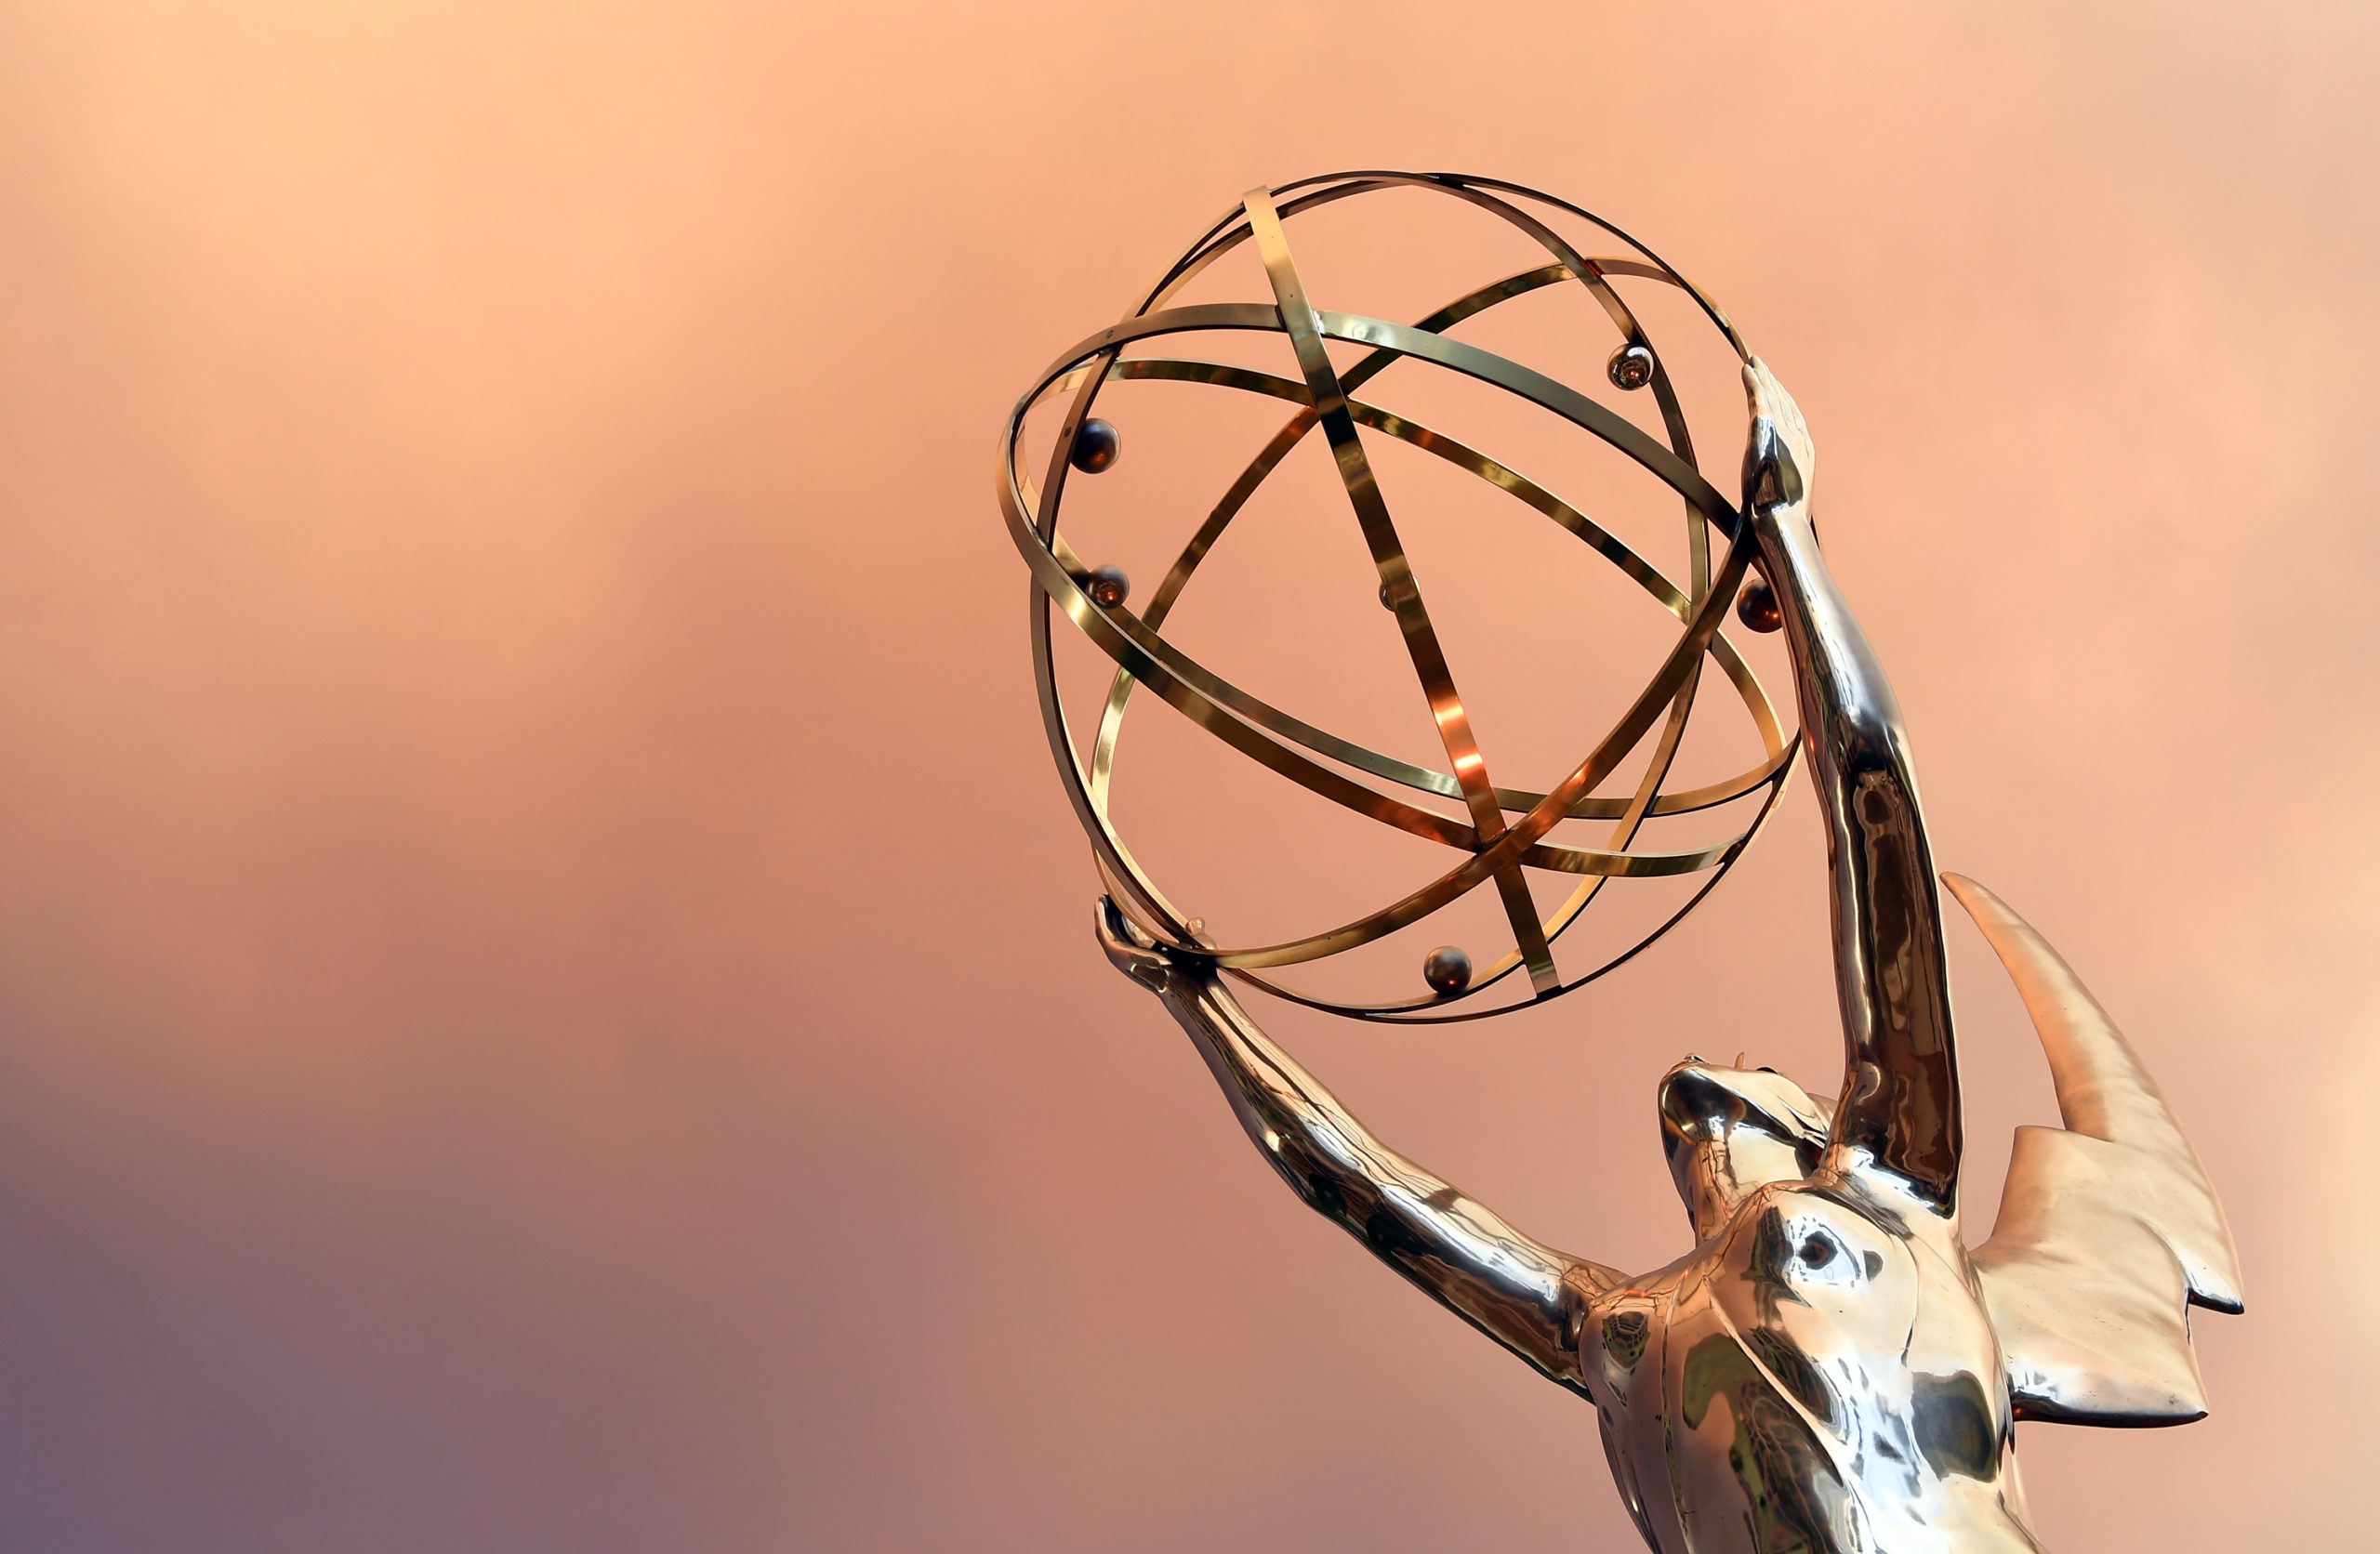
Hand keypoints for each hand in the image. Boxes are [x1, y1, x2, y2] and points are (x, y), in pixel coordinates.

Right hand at [1094, 895, 1194, 992]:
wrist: (1193, 981)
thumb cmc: (1198, 968)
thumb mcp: (1198, 943)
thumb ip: (1195, 932)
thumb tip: (1196, 921)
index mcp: (1153, 953)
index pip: (1134, 932)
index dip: (1127, 916)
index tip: (1122, 900)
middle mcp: (1138, 956)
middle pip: (1120, 930)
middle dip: (1113, 913)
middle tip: (1108, 895)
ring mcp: (1128, 958)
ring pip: (1109, 932)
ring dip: (1103, 915)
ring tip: (1101, 897)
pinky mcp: (1120, 956)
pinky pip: (1104, 935)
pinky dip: (1100, 919)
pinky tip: (1099, 904)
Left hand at [1741, 356, 1814, 515]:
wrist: (1782, 522)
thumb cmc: (1781, 520)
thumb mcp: (1783, 498)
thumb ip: (1779, 486)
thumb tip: (1772, 500)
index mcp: (1803, 452)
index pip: (1793, 418)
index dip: (1783, 401)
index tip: (1773, 388)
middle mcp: (1798, 438)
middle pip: (1785, 402)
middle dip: (1773, 382)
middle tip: (1762, 366)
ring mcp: (1784, 433)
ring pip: (1773, 396)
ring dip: (1763, 377)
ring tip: (1753, 363)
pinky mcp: (1767, 430)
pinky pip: (1759, 399)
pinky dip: (1753, 382)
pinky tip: (1746, 370)